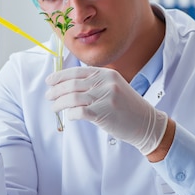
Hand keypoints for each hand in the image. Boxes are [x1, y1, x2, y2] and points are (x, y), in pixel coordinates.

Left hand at [45, 67, 168, 154]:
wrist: (146, 123)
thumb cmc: (127, 107)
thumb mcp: (114, 87)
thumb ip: (95, 83)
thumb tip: (68, 85)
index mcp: (107, 74)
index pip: (77, 71)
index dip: (60, 76)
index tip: (50, 81)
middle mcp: (105, 82)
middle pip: (72, 84)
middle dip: (56, 90)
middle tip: (48, 96)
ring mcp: (105, 97)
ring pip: (72, 97)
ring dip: (59, 103)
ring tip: (54, 107)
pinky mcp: (103, 113)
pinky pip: (79, 111)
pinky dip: (71, 114)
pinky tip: (70, 117)